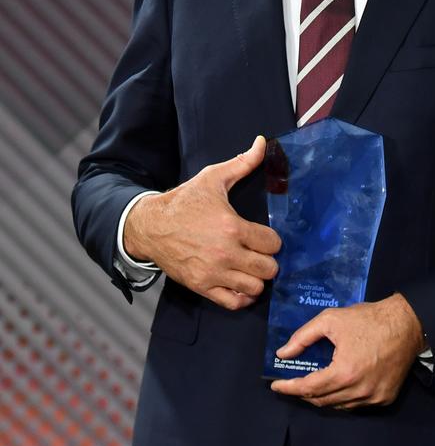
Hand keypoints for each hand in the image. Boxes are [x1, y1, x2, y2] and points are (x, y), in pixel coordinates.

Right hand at [123, 136, 280, 309]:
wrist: (151, 225)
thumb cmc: (185, 201)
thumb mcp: (213, 178)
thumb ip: (242, 163)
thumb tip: (263, 143)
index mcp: (232, 227)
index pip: (272, 243)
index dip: (273, 240)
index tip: (265, 237)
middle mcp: (225, 253)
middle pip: (268, 269)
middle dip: (268, 261)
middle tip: (260, 254)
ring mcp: (213, 273)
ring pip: (254, 288)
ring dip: (257, 279)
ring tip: (250, 268)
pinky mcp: (202, 286)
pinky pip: (233, 302)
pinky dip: (242, 296)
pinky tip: (240, 284)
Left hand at [270, 293, 425, 409]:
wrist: (406, 323)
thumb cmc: (367, 319)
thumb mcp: (331, 320)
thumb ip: (303, 337)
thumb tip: (283, 353)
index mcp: (344, 372)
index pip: (309, 388)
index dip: (289, 388)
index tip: (276, 386)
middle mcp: (358, 391)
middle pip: (322, 401)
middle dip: (303, 393)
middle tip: (292, 382)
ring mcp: (373, 398)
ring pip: (338, 406)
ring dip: (322, 397)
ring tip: (313, 383)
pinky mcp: (385, 399)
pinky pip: (356, 405)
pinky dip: (342, 398)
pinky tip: (338, 384)